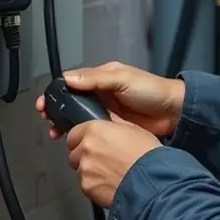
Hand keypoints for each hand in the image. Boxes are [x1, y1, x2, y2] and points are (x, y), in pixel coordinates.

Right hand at [36, 61, 184, 139]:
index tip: (45, 103)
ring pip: (79, 119)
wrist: (174, 113)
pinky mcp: (112, 129)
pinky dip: (81, 135)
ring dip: (66, 125)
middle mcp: (101, 95)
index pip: (72, 83)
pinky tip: (75, 140)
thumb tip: (70, 78)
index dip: (57, 93)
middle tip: (47, 120)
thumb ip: (96, 79)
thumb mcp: (123, 79)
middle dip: (57, 111)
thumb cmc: (153, 90)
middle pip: (72, 103)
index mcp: (102, 79)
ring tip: (57, 133)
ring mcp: (106, 113)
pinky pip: (92, 131)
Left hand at [66, 117, 159, 207]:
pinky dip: (95, 185)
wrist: (151, 181)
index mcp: (95, 130)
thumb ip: (115, 124)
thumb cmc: (147, 156)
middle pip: (75, 153)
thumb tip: (109, 120)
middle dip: (86, 156)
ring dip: (90, 171)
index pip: (74, 134)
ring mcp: (84, 169)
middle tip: (104, 159)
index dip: (83, 139)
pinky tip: (110, 183)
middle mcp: (86, 148)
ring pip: (80, 170)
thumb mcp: (134, 129)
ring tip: (110, 173)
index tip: (92, 143)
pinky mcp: (87, 187)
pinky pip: (86, 185)